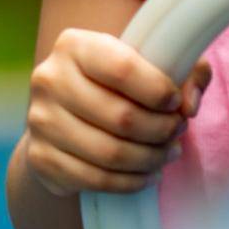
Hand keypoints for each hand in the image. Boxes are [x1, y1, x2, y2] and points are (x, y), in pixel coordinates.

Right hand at [25, 28, 212, 198]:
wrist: (69, 112)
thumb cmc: (122, 82)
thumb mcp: (157, 62)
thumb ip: (188, 71)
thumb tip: (189, 105)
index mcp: (75, 46)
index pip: (123, 70)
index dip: (160, 91)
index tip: (176, 103)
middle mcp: (49, 79)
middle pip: (121, 117)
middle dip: (162, 130)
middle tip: (178, 131)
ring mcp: (39, 121)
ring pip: (110, 153)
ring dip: (150, 159)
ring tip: (169, 153)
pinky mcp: (40, 158)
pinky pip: (94, 179)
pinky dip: (130, 182)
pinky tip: (148, 174)